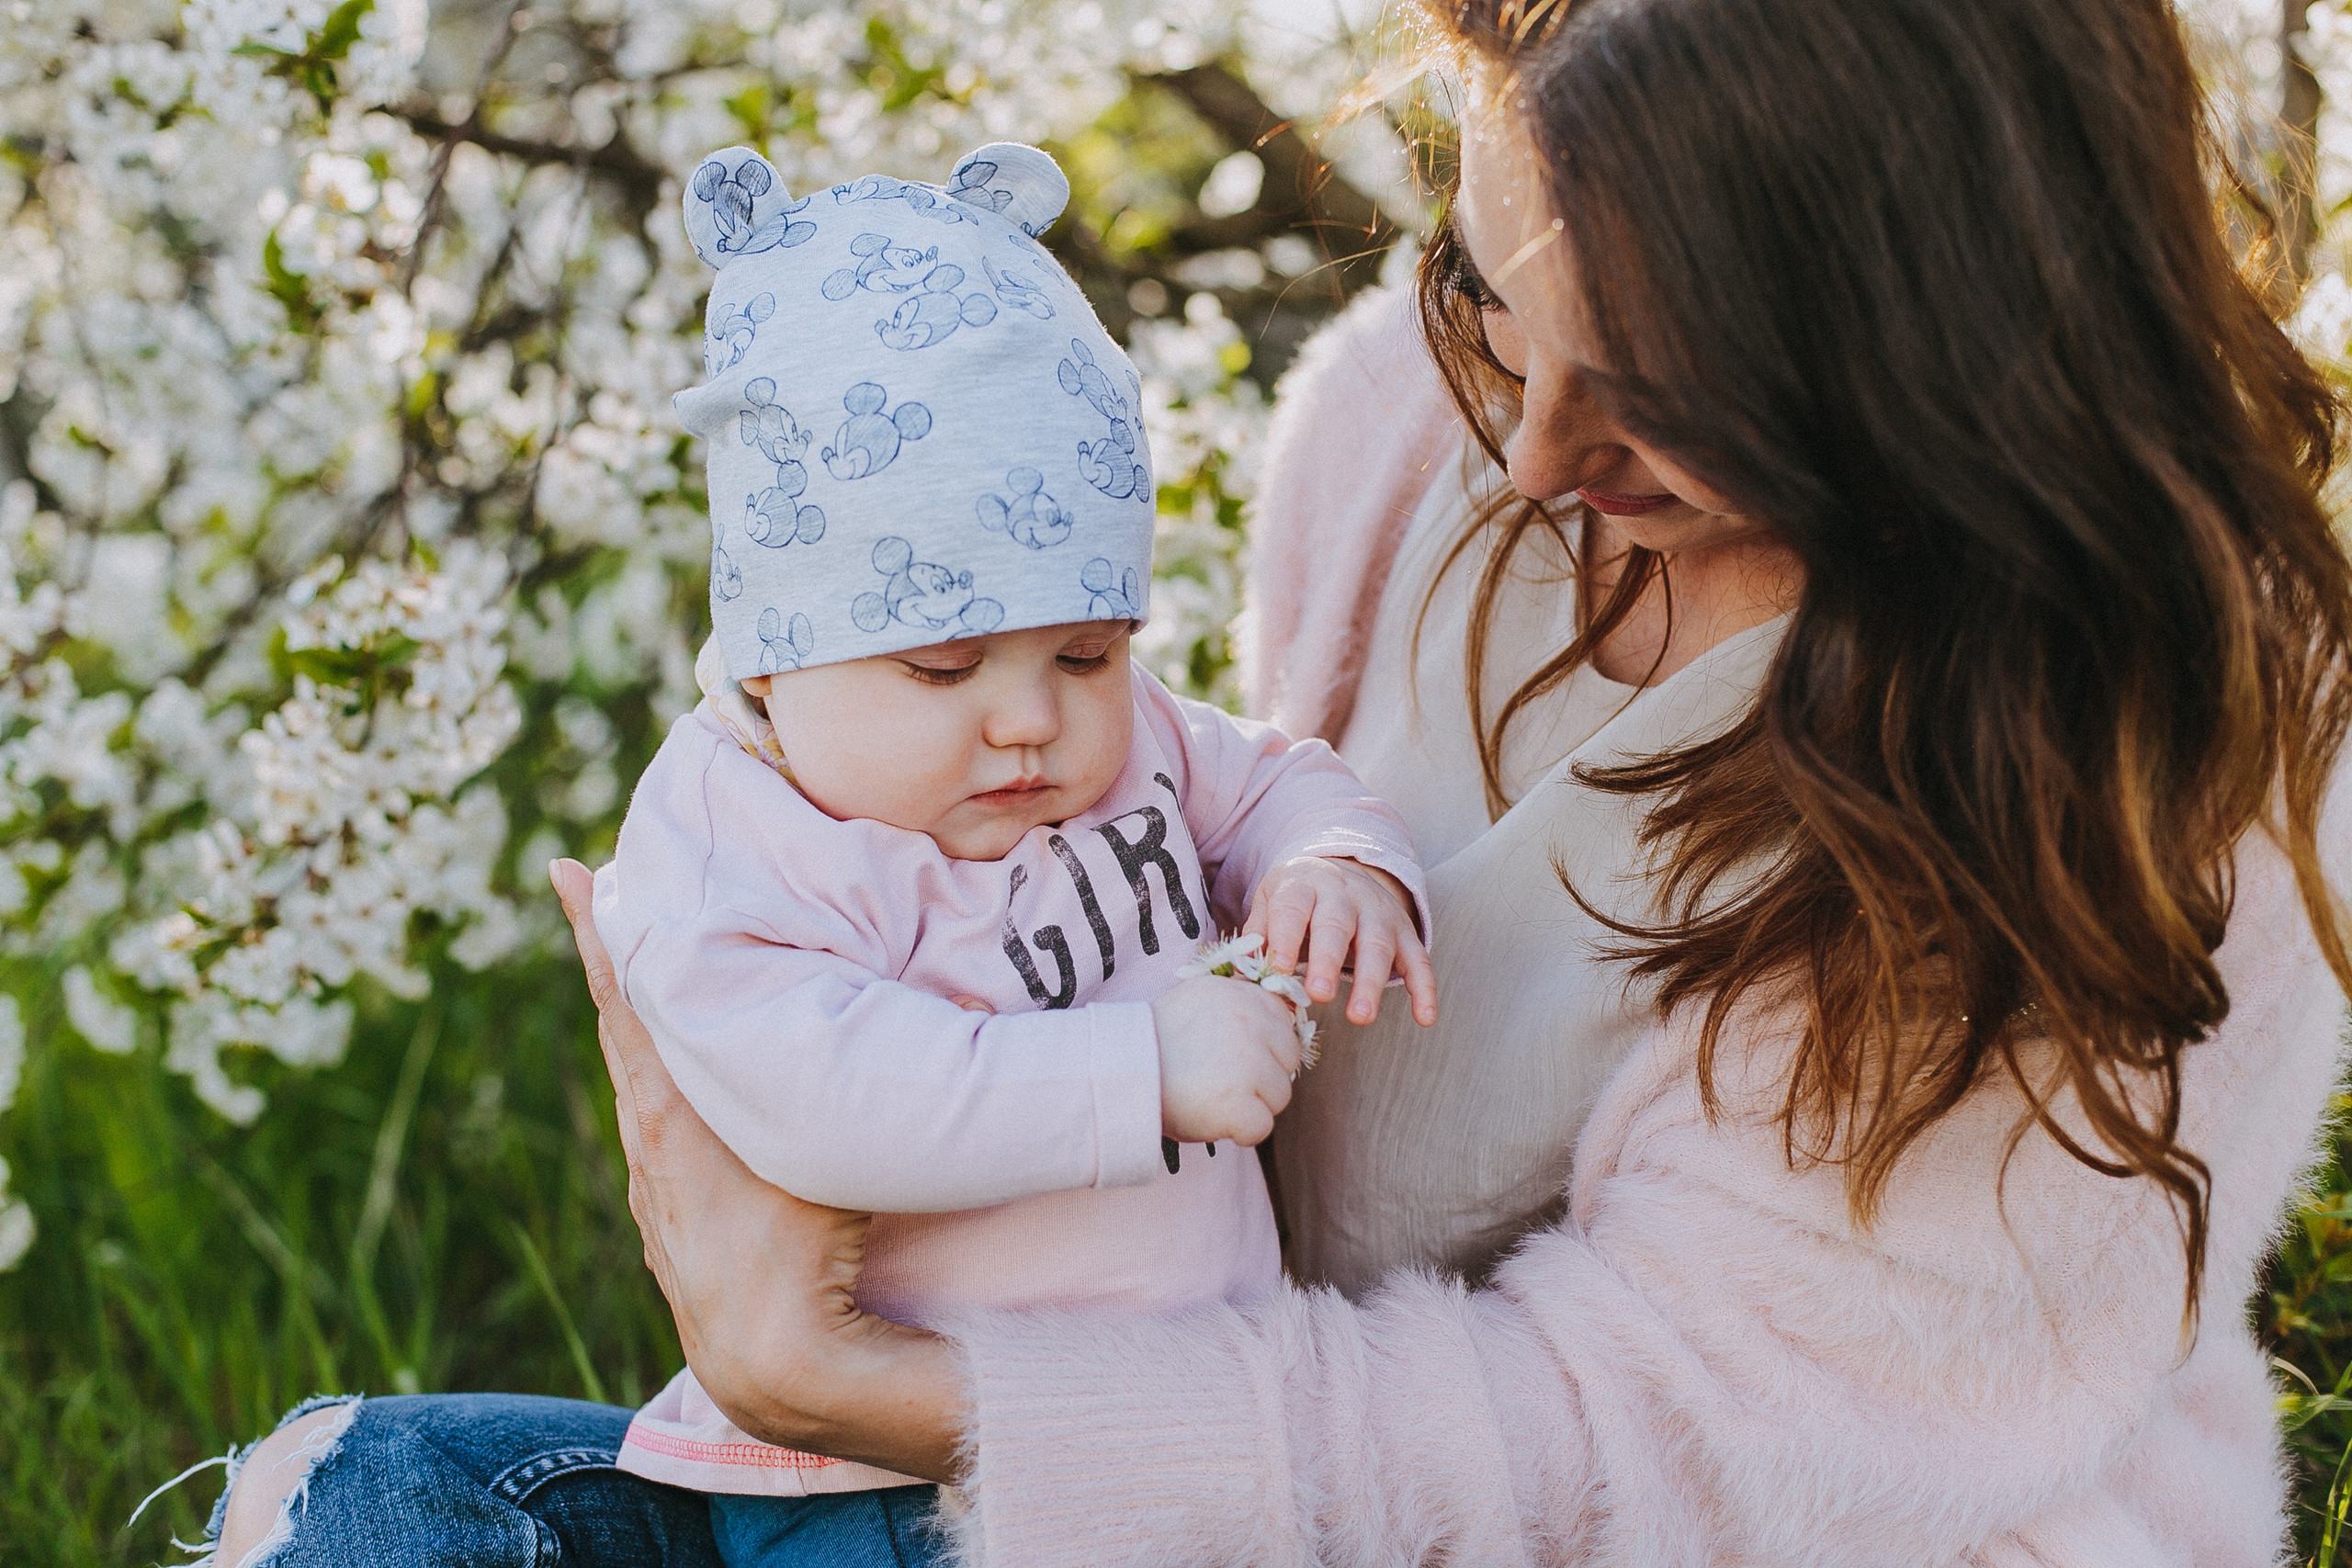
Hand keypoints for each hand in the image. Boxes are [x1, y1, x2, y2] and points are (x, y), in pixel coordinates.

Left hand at [548, 859, 965, 1480]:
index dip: (602, 931)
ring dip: (634, 1020)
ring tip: (639, 972)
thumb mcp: (856, 1150)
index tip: (566, 869)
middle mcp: (650, 1133)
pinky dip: (649, 1081)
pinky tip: (670, 1086)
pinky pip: (648, 1124)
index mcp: (679, 1104)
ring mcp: (652, 1181)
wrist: (768, 1360)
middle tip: (595, 887)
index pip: (632, 994)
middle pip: (621, 1023)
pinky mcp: (663, 1218)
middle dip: (612, 955)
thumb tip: (968, 990)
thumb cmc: (809, 1247)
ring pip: (633, 1076)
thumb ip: (907, 1067)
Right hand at [1150, 974, 1301, 1145]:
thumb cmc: (1156, 1043)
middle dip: (1263, 1077)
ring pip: (1280, 1096)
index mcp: (1240, 995)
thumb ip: (1240, 1005)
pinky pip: (1262, 1128)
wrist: (1118, 1074)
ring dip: (1252, 1105)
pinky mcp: (1237, 1104)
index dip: (1265, 1046)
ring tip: (1212, 1098)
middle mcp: (1249, 1022)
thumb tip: (1282, 1021)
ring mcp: (1246, 1064)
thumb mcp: (1199, 1001)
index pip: (1284, 1021)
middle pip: (1288, 1060)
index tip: (1235, 1056)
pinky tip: (1213, 1119)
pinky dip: (1240, 1132)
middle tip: (1222, 1081)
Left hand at [1243, 857, 1437, 1026]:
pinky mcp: (1404, 933)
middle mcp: (1344, 895)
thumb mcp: (1271, 901)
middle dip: (1329, 960)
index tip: (1280, 969)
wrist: (1343, 869)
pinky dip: (1424, 989)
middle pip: (1337, 926)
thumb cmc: (1298, 898)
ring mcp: (1378, 913)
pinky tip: (1424, 1019)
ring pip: (1378, 945)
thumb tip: (1241, 975)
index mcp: (1304, 885)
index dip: (1286, 938)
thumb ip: (1259, 935)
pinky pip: (1419, 960)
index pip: (1293, 909)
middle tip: (1319, 994)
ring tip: (1360, 1018)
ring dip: (1371, 981)